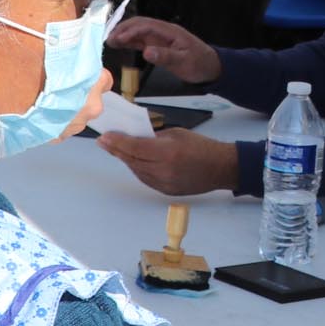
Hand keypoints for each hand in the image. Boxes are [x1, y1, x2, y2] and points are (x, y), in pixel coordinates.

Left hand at [97, 128, 239, 196]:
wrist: (220, 168)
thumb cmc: (202, 147)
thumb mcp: (177, 134)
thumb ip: (155, 137)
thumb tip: (135, 137)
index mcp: (167, 152)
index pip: (135, 147)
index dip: (117, 142)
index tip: (105, 137)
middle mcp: (164, 170)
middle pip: (132, 160)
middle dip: (116, 150)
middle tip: (103, 142)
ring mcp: (164, 183)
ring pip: (136, 171)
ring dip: (126, 159)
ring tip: (117, 150)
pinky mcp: (166, 191)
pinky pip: (145, 179)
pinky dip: (137, 169)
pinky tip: (133, 161)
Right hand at [108, 15, 221, 82]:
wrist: (210, 68)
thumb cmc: (200, 63)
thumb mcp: (184, 62)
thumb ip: (165, 57)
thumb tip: (147, 52)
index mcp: (170, 31)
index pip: (146, 26)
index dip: (131, 31)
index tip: (118, 38)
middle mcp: (163, 32)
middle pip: (139, 25)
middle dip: (123, 30)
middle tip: (108, 39)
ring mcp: (160, 38)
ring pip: (138, 32)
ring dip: (124, 35)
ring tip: (109, 41)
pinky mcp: (158, 46)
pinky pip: (141, 41)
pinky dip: (129, 42)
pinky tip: (119, 45)